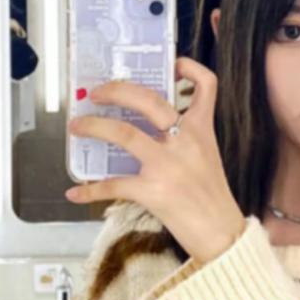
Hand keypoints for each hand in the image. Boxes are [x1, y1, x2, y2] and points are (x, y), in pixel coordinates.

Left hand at [66, 57, 245, 263]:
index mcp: (202, 131)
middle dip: (115, 90)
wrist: (222, 234)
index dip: (190, 68)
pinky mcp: (153, 191)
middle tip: (97, 93)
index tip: (173, 65)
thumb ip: (187, 140)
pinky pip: (114, 184)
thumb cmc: (213, 199)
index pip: (206, 86)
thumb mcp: (208, 158)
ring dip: (93, 126)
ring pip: (122, 133)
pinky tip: (76, 192)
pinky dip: (90, 189)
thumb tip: (152, 130)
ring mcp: (168, 165)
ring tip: (78, 127)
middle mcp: (185, 142)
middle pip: (147, 100)